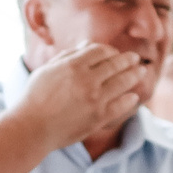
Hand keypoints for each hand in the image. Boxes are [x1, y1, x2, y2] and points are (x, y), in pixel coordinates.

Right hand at [16, 42, 147, 151]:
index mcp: (73, 65)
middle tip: (135, 59)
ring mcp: (95, 100)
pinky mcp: (98, 118)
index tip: (114, 53)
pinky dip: (129, 100)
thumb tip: (87, 45)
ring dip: (134, 75)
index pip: (100, 51)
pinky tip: (134, 96)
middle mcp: (87, 80)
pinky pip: (120, 106)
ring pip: (122, 82)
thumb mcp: (47, 70)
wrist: (32, 128)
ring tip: (141, 72)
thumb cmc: (35, 97)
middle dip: (127, 60)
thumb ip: (68, 55)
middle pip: (115, 64)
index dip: (110, 50)